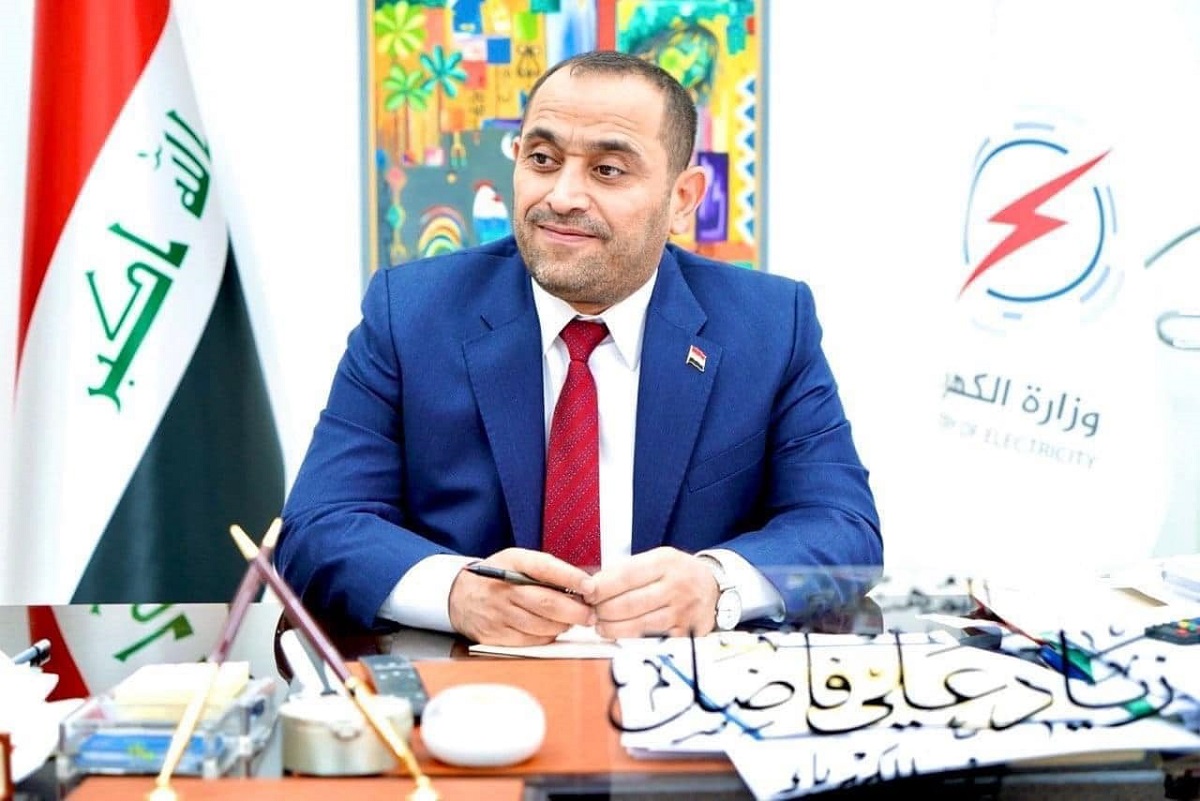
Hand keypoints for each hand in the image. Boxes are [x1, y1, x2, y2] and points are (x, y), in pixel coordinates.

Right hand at [448, 548, 591, 644]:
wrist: (460, 596)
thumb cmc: (497, 577)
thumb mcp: (517, 561)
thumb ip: (546, 570)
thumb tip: (581, 583)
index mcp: (513, 562)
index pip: (545, 568)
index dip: (571, 578)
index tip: (590, 587)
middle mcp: (504, 588)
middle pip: (547, 603)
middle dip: (575, 611)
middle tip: (590, 615)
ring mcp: (499, 613)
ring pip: (542, 625)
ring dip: (563, 626)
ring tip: (571, 621)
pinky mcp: (496, 635)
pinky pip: (531, 641)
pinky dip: (547, 637)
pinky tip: (552, 630)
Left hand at [582, 547, 718, 637]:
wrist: (714, 587)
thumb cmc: (678, 572)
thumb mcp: (658, 559)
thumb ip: (628, 569)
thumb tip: (594, 584)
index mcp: (665, 562)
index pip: (626, 575)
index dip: (602, 587)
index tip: (587, 593)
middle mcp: (676, 586)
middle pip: (629, 603)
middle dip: (603, 610)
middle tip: (591, 612)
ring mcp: (682, 612)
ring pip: (638, 625)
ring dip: (613, 628)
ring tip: (602, 626)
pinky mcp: (684, 633)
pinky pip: (651, 639)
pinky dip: (631, 639)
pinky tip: (620, 635)